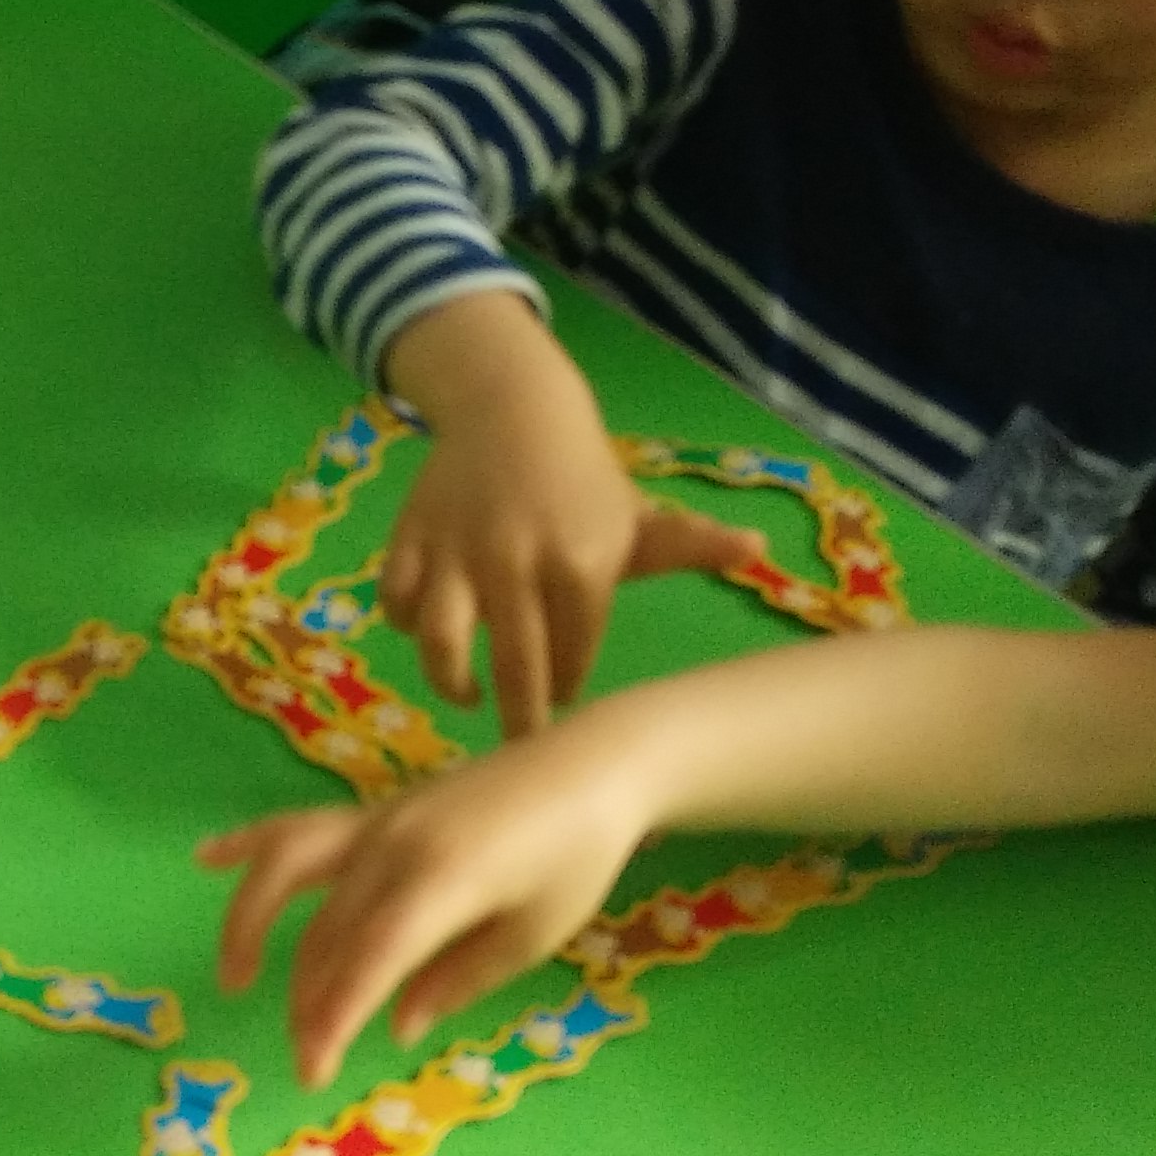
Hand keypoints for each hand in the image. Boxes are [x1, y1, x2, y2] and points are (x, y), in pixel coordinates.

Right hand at [205, 716, 664, 1086]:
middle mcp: (396, 844)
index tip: (313, 1068)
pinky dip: (250, 842)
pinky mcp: (376, 811)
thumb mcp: (532, 934)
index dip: (335, 1014)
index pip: (371, 955)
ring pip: (295, 878)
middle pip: (329, 930)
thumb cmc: (576, 857)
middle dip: (310, 1001)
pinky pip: (300, 828)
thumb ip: (459, 979)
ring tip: (234, 979)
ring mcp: (378, 821)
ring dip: (256, 928)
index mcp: (444, 879)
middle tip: (309, 1060)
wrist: (590, 766)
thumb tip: (398, 1025)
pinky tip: (206, 857)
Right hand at [378, 295, 763, 730]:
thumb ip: (692, 546)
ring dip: (452, 683)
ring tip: (469, 694)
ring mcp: (458, 554)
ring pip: (441, 642)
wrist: (513, 408)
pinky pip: (397, 603)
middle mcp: (517, 564)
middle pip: (514, 668)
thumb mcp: (638, 516)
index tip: (567, 701)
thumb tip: (758, 549)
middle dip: (520, 721)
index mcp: (581, 564)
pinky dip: (406, 626)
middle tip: (523, 748)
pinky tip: (433, 634)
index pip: (574, 658)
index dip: (569, 686)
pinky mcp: (411, 540)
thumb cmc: (583, 478)